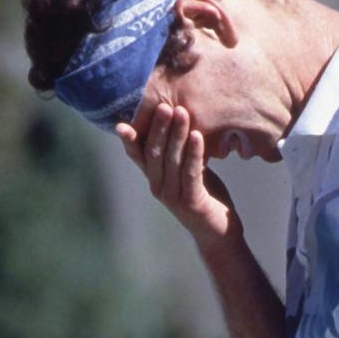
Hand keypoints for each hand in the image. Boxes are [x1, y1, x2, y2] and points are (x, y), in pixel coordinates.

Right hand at [116, 103, 241, 250]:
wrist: (217, 232)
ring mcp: (173, 196)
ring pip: (172, 160)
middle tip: (164, 105)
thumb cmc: (203, 197)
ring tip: (181, 112)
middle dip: (159, 127)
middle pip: (154, 152)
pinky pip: (191, 173)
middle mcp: (158, 187)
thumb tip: (178, 120)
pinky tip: (197, 135)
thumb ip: (178, 154)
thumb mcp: (187, 172)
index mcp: (154, 178)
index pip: (138, 155)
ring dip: (176, 134)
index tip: (121, 122)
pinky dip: (194, 152)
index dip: (129, 139)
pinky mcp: (191, 202)